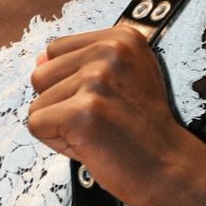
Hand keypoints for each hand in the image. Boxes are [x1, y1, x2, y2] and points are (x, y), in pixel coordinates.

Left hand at [28, 25, 194, 205]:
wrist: (169, 167)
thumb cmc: (145, 129)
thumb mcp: (122, 81)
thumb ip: (80, 65)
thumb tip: (39, 62)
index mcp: (121, 37)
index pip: (56, 50)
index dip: (70, 82)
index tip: (104, 100)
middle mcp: (110, 52)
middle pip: (41, 73)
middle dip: (61, 103)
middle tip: (99, 119)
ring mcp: (95, 80)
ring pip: (38, 102)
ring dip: (60, 125)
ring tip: (97, 132)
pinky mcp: (82, 111)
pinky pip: (36, 124)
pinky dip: (56, 142)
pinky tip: (88, 144)